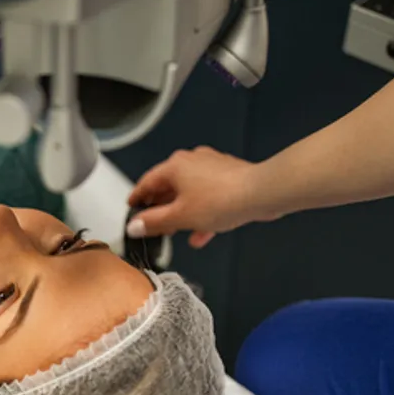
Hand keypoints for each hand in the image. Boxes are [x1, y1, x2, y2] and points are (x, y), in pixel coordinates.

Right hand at [126, 147, 266, 248]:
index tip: (131, 208)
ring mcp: (211, 167)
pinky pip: (208, 195)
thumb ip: (154, 222)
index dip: (136, 198)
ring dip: (182, 214)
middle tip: (154, 226)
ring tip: (178, 232)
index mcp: (175, 166)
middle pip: (168, 187)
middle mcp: (191, 161)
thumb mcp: (180, 216)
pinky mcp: (228, 176)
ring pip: (189, 193)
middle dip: (161, 209)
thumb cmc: (220, 200)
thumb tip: (134, 226)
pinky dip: (201, 213)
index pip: (147, 182)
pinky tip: (201, 234)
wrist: (262, 193)